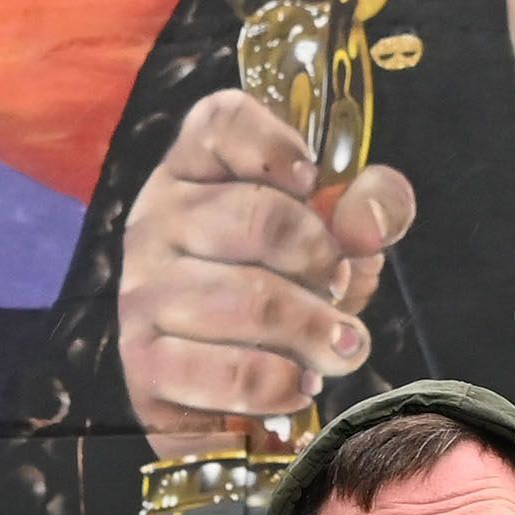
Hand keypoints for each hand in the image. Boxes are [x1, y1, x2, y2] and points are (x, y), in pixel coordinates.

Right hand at [118, 89, 415, 458]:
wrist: (231, 391)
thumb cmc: (285, 290)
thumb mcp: (337, 239)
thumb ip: (371, 208)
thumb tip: (370, 221)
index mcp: (195, 169)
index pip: (220, 123)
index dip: (273, 143)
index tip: (312, 180)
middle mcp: (156, 220)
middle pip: (253, 216)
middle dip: (320, 258)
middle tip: (341, 286)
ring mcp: (143, 292)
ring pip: (248, 300)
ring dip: (314, 329)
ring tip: (340, 346)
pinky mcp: (145, 365)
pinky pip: (230, 372)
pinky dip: (280, 382)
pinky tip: (298, 383)